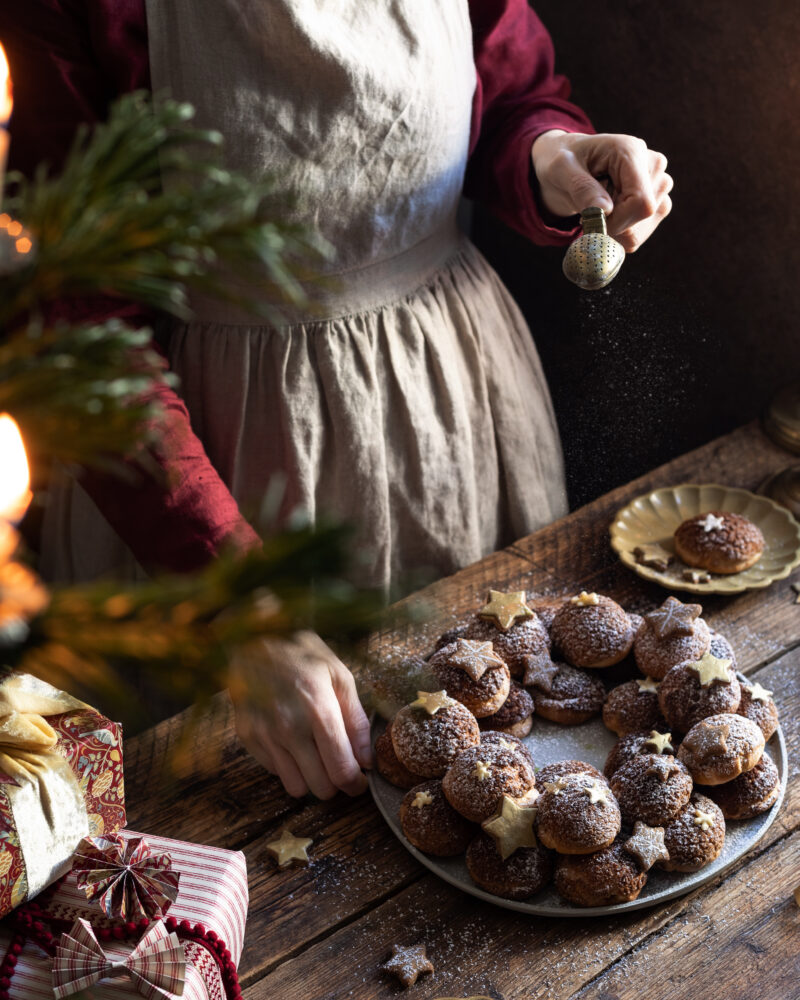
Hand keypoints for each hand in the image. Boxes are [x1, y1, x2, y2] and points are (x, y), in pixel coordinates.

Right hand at [229, 630, 370, 798]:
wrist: (253, 637)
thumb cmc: (302, 653)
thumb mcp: (339, 675)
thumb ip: (355, 719)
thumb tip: (365, 759)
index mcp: (318, 709)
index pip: (341, 769)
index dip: (355, 783)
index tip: (359, 779)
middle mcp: (289, 728)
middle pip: (320, 787)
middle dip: (335, 783)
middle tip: (340, 766)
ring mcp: (265, 734)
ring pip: (296, 787)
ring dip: (311, 778)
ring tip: (316, 756)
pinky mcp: (248, 737)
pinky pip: (274, 772)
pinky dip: (288, 766)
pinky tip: (293, 742)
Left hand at [531, 130, 672, 251]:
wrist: (569, 165)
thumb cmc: (564, 162)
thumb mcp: (561, 169)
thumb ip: (582, 188)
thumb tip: (605, 210)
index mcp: (631, 151)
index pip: (641, 201)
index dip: (617, 221)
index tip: (589, 220)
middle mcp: (653, 165)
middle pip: (643, 215)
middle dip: (611, 223)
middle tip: (589, 207)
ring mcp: (659, 184)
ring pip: (642, 229)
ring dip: (613, 229)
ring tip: (598, 207)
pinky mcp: (657, 202)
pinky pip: (639, 235)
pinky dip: (618, 234)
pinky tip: (607, 216)